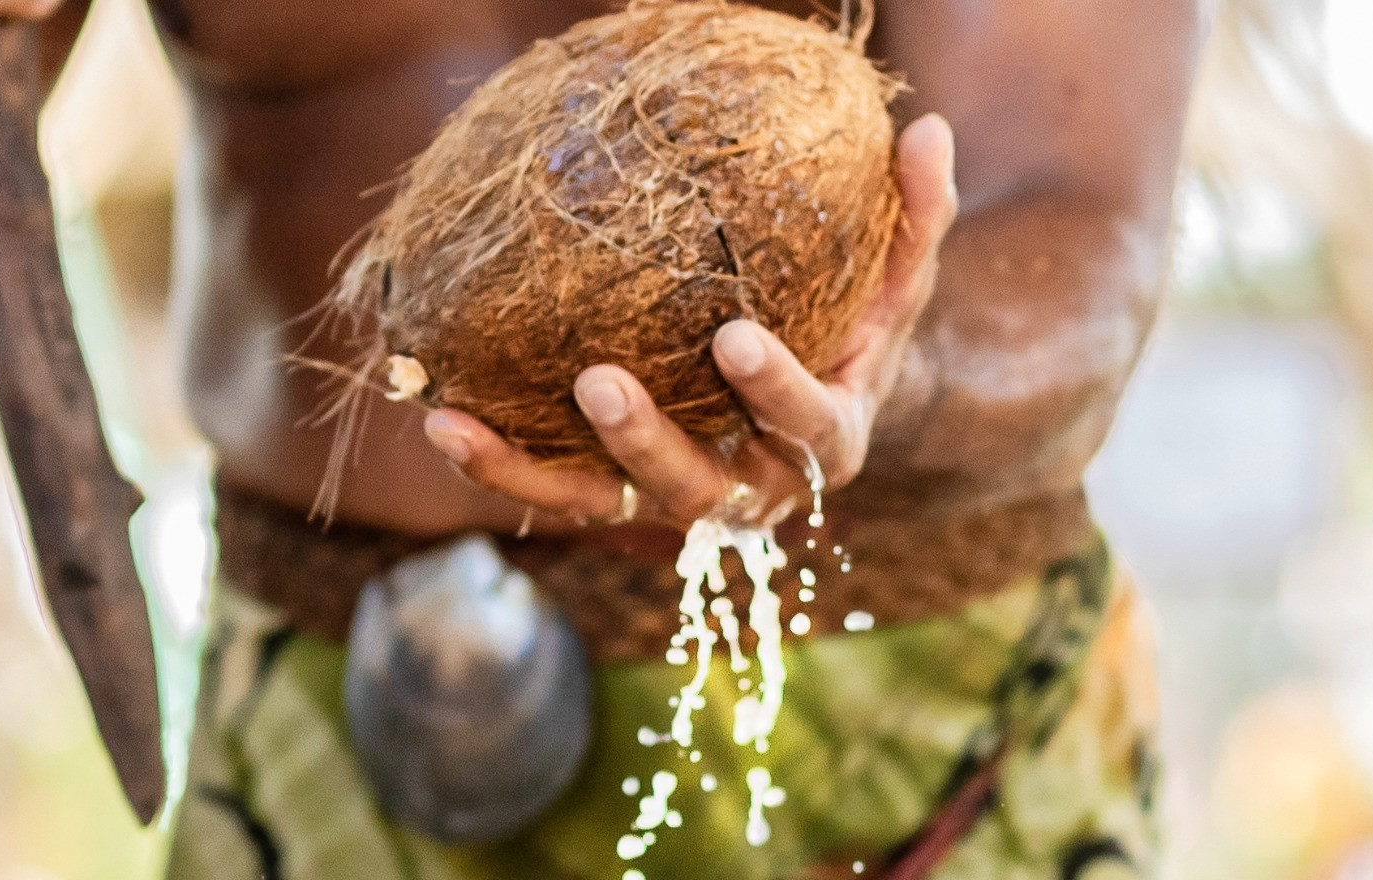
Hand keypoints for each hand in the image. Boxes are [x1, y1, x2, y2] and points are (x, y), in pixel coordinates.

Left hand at [423, 114, 959, 527]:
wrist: (819, 403)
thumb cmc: (856, 328)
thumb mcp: (898, 279)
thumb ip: (917, 216)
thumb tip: (929, 129)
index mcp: (827, 443)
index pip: (807, 426)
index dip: (773, 391)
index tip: (734, 338)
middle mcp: (751, 488)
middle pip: (699, 485)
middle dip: (647, 442)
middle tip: (599, 381)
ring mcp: (677, 497)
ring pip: (607, 503)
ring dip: (535, 470)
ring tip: (463, 424)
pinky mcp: (617, 496)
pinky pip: (555, 491)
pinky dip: (500, 466)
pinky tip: (443, 419)